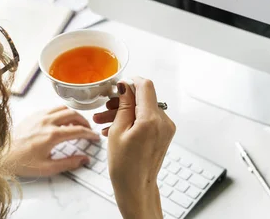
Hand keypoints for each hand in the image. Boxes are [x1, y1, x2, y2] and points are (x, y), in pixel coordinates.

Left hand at [4, 106, 98, 177]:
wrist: (1, 155)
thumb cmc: (22, 162)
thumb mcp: (47, 168)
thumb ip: (68, 163)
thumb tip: (84, 159)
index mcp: (52, 135)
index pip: (78, 130)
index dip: (89, 133)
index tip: (95, 137)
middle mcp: (47, 122)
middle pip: (73, 114)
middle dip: (84, 121)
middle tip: (87, 129)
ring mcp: (39, 116)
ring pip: (63, 108)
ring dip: (73, 114)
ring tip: (76, 124)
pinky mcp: (33, 115)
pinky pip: (52, 108)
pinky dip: (61, 112)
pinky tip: (61, 121)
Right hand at [93, 77, 175, 218]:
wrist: (135, 188)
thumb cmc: (124, 166)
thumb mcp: (117, 130)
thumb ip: (124, 105)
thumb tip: (126, 87)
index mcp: (151, 119)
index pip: (146, 86)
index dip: (131, 82)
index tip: (119, 85)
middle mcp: (163, 121)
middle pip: (143, 99)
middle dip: (122, 101)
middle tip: (105, 108)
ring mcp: (165, 128)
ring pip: (143, 109)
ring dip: (125, 112)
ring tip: (103, 121)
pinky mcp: (164, 134)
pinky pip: (147, 119)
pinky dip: (133, 121)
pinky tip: (115, 128)